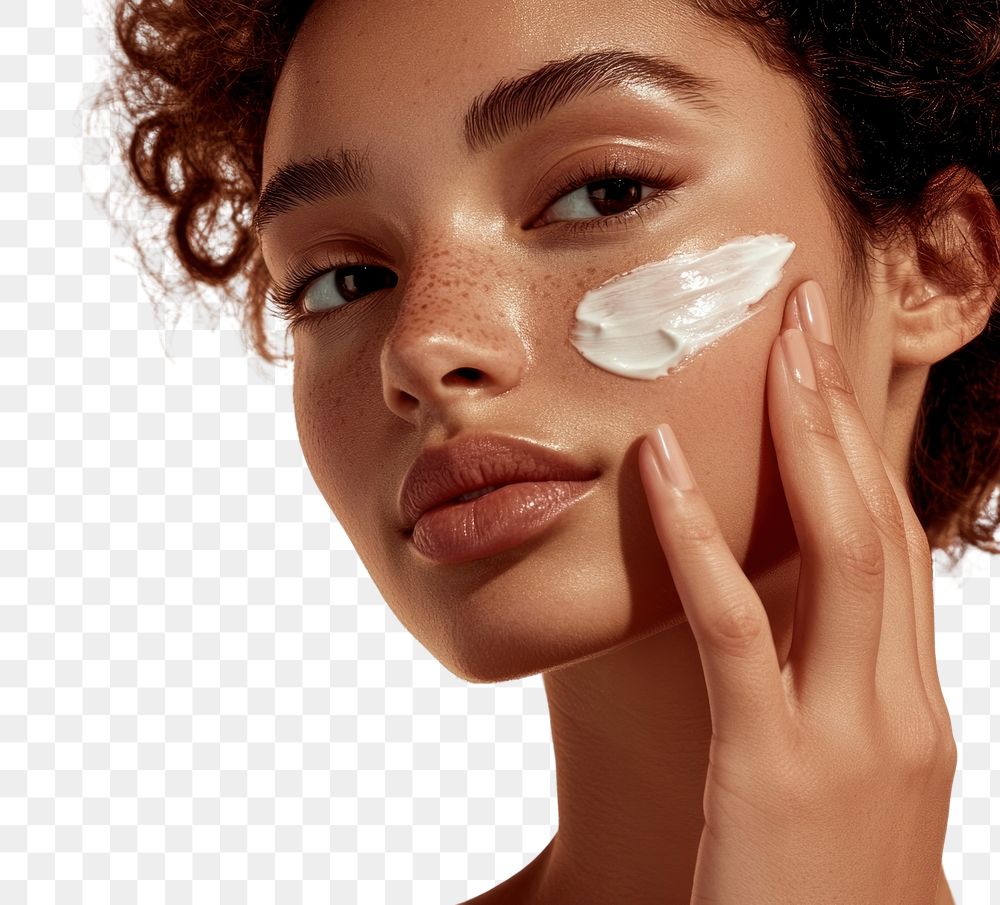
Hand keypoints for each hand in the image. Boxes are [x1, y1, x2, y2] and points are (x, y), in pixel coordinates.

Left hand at [637, 280, 957, 903]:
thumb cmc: (820, 896)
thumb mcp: (839, 789)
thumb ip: (824, 707)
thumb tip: (778, 634)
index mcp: (911, 707)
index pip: (898, 545)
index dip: (864, 448)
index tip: (824, 371)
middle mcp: (901, 707)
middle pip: (880, 519)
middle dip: (844, 408)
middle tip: (803, 312)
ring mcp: (851, 736)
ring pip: (841, 549)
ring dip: (805, 434)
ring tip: (772, 343)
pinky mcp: (776, 767)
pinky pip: (737, 626)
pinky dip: (699, 536)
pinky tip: (659, 464)